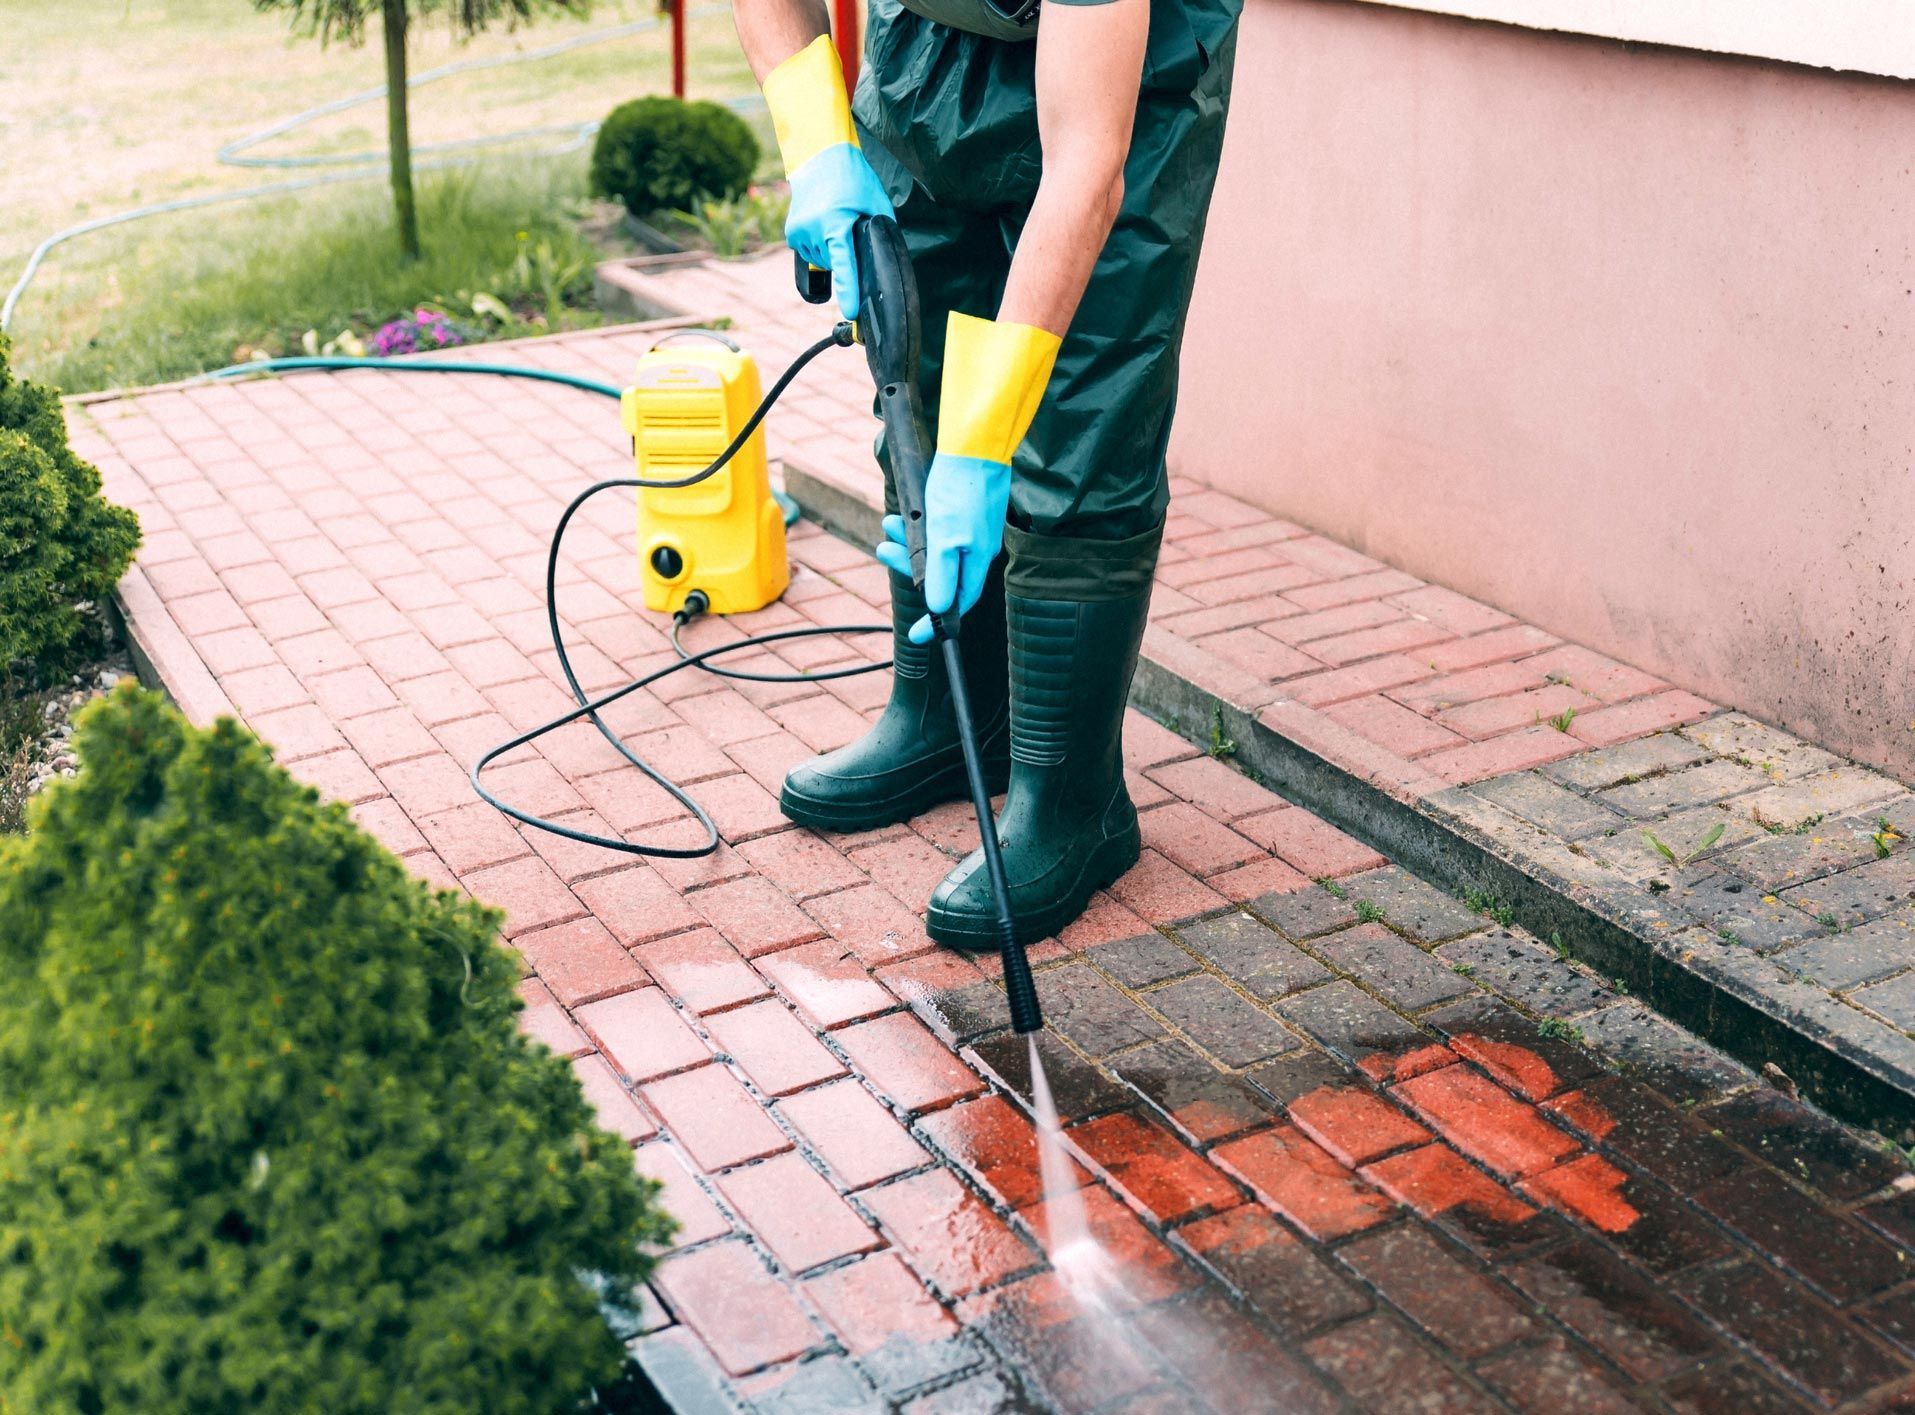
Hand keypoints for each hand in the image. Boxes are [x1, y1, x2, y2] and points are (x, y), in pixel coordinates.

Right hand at [786, 145, 893, 319]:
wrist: (820, 157)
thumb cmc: (853, 178)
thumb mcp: (876, 202)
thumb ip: (884, 230)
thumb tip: (888, 258)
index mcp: (835, 224)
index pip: (843, 265)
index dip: (848, 291)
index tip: (850, 311)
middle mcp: (813, 230)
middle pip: (835, 264)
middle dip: (846, 254)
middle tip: (849, 225)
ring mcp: (799, 233)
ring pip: (822, 262)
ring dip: (833, 251)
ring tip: (836, 221)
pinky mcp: (792, 234)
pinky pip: (811, 254)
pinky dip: (820, 247)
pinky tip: (824, 227)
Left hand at [873, 312, 1060, 641]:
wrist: (975, 442)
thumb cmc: (961, 488)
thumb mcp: (945, 537)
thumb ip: (941, 574)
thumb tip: (939, 610)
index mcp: (976, 560)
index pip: (958, 604)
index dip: (938, 622)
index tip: (918, 637)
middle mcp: (975, 548)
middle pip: (941, 575)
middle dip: (907, 566)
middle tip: (882, 552)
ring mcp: (970, 528)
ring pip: (934, 548)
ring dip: (906, 541)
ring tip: (886, 526)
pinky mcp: (963, 509)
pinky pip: (935, 529)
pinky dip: (916, 526)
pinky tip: (903, 513)